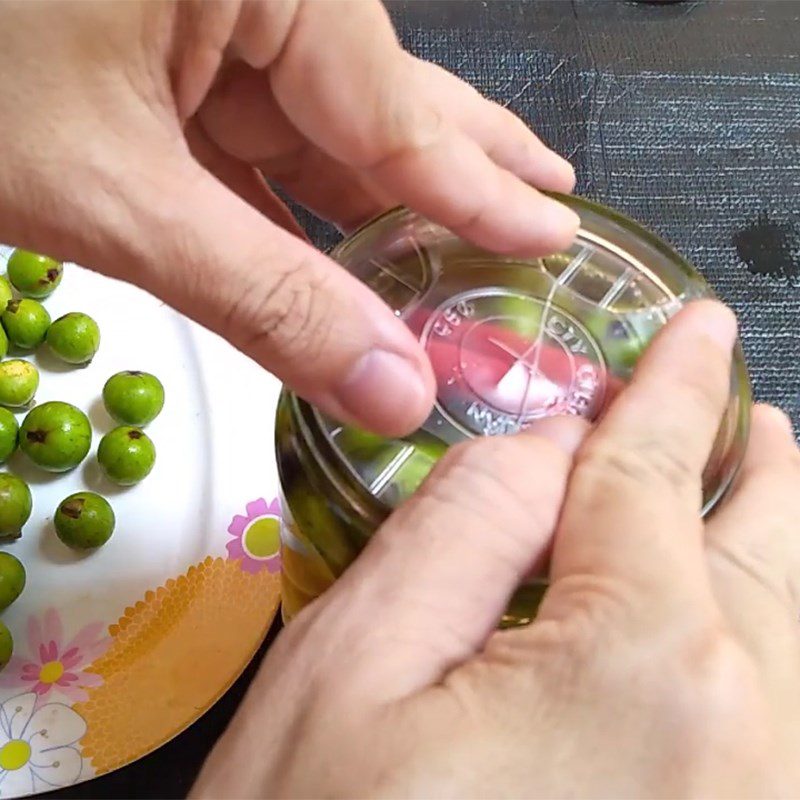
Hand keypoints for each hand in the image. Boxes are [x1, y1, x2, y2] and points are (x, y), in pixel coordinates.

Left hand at [0, 0, 576, 435]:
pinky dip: (295, 191)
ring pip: (320, 116)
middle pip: (379, 96)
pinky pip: (254, 124)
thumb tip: (389, 387)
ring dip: (383, 185)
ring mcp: (204, 6)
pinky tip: (347, 227)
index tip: (551, 230)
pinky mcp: (157, 39)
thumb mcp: (109, 198)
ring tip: (478, 209)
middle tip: (547, 192)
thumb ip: (264, 298)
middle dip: (459, 161)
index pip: (398, 114)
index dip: (478, 192)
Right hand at [191, 300, 799, 798]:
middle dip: (750, 458)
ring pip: (791, 625)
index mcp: (643, 670)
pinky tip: (722, 606)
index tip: (697, 329)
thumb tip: (544, 447)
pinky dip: (758, 627)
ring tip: (739, 483)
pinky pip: (778, 704)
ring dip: (763, 540)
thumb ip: (460, 522)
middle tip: (735, 403)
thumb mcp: (351, 666)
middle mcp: (750, 747)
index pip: (662, 472)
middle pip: (772, 545)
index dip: (677, 384)